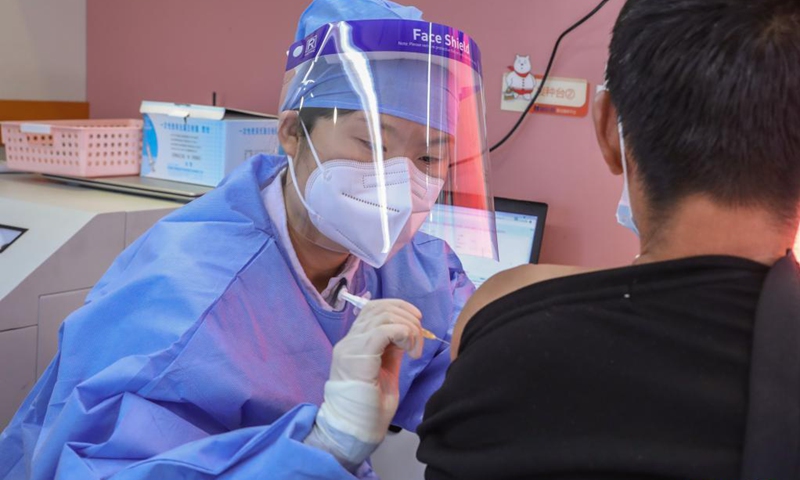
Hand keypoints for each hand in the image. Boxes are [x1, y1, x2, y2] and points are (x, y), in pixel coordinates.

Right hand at [305, 299, 423, 469]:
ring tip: (415, 349)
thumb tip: (406, 332)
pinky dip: (404, 335)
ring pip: (384, 315)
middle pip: (380, 307)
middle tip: (419, 338)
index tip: (417, 321)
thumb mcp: (386, 370)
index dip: (399, 307)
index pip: (374, 308)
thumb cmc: (370, 408)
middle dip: (407, 316)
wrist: (355, 430)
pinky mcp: (358, 356)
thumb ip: (391, 349)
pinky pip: (384, 330)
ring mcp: (351, 347)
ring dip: (408, 328)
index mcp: (354, 342)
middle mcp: (349, 340)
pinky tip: (410, 352)